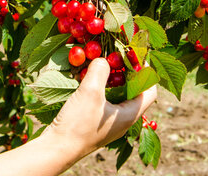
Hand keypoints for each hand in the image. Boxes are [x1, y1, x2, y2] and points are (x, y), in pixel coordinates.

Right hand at [43, 58, 157, 158]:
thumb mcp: (90, 92)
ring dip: (112, 80)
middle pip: (133, 92)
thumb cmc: (77, 124)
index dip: (146, 73)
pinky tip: (88, 80)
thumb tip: (103, 60)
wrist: (56, 149)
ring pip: (118, 97)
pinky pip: (105, 102)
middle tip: (117, 58)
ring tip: (103, 65)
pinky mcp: (96, 124)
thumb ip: (100, 71)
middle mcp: (122, 121)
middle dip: (127, 73)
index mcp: (129, 115)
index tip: (136, 57)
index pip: (150, 92)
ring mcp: (109, 124)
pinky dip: (101, 89)